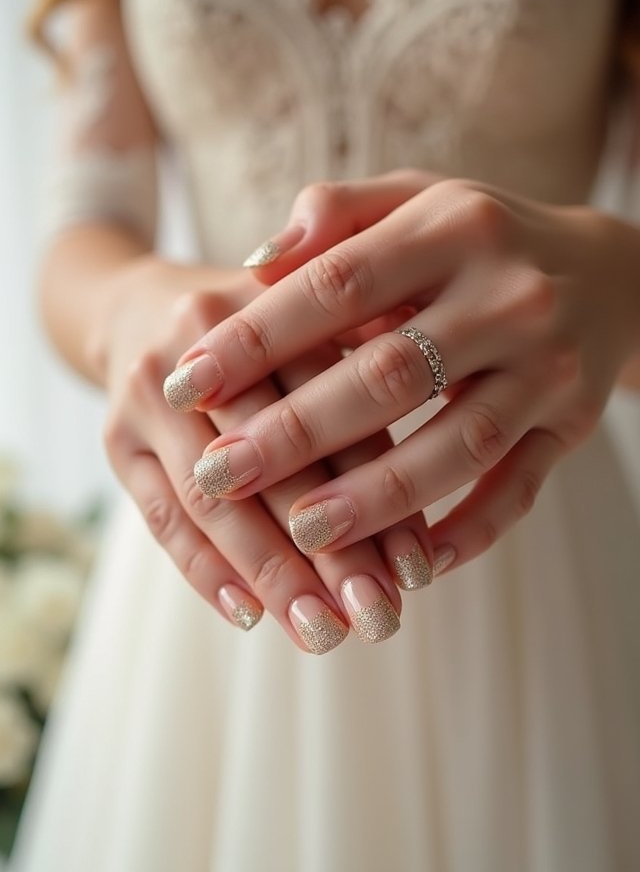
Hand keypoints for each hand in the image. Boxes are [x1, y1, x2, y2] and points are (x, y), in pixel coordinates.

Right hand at [101, 255, 427, 652]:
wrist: (137, 309)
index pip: (335, 411)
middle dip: (330, 551)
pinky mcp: (116, 440)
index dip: (379, 491)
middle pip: (273, 462)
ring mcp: (149, 395)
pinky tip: (251, 616)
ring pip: (215, 500)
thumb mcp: (315, 316)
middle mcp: (201, 343)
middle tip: (379, 620)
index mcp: (269, 304)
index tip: (419, 571)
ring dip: (272, 576)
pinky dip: (206, 571)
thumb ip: (375, 354)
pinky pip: (161, 516)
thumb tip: (455, 433)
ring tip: (323, 635)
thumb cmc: (257, 328)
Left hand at [166, 175, 639, 568]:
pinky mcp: (572, 423)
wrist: (609, 270)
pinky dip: (469, 531)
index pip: (335, 286)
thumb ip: (335, 215)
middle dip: (296, 433)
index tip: (184, 384)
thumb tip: (252, 266)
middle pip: (389, 375)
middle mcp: (508, 296)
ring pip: (455, 445)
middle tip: (218, 476)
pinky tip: (412, 564)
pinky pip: (521, 488)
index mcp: (453, 229)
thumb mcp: (415, 198)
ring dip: (376, 498)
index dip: (254, 337)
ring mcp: (547, 366)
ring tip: (302, 533)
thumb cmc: (480, 237)